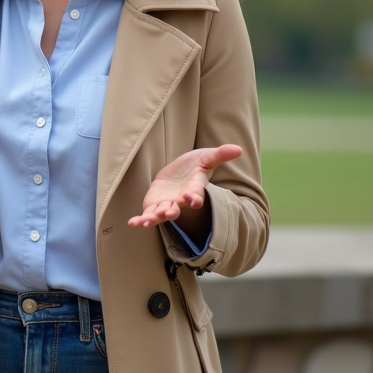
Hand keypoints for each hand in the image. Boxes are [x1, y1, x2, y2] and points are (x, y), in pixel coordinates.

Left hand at [127, 144, 241, 227]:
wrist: (178, 174)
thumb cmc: (194, 166)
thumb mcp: (206, 157)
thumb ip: (219, 154)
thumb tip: (239, 149)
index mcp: (193, 189)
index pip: (195, 195)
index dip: (195, 197)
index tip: (193, 200)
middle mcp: (180, 201)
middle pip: (177, 208)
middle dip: (172, 211)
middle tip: (170, 212)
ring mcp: (166, 205)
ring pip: (160, 214)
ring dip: (155, 218)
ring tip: (148, 221)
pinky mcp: (153, 205)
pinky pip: (147, 215)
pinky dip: (140, 220)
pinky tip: (133, 223)